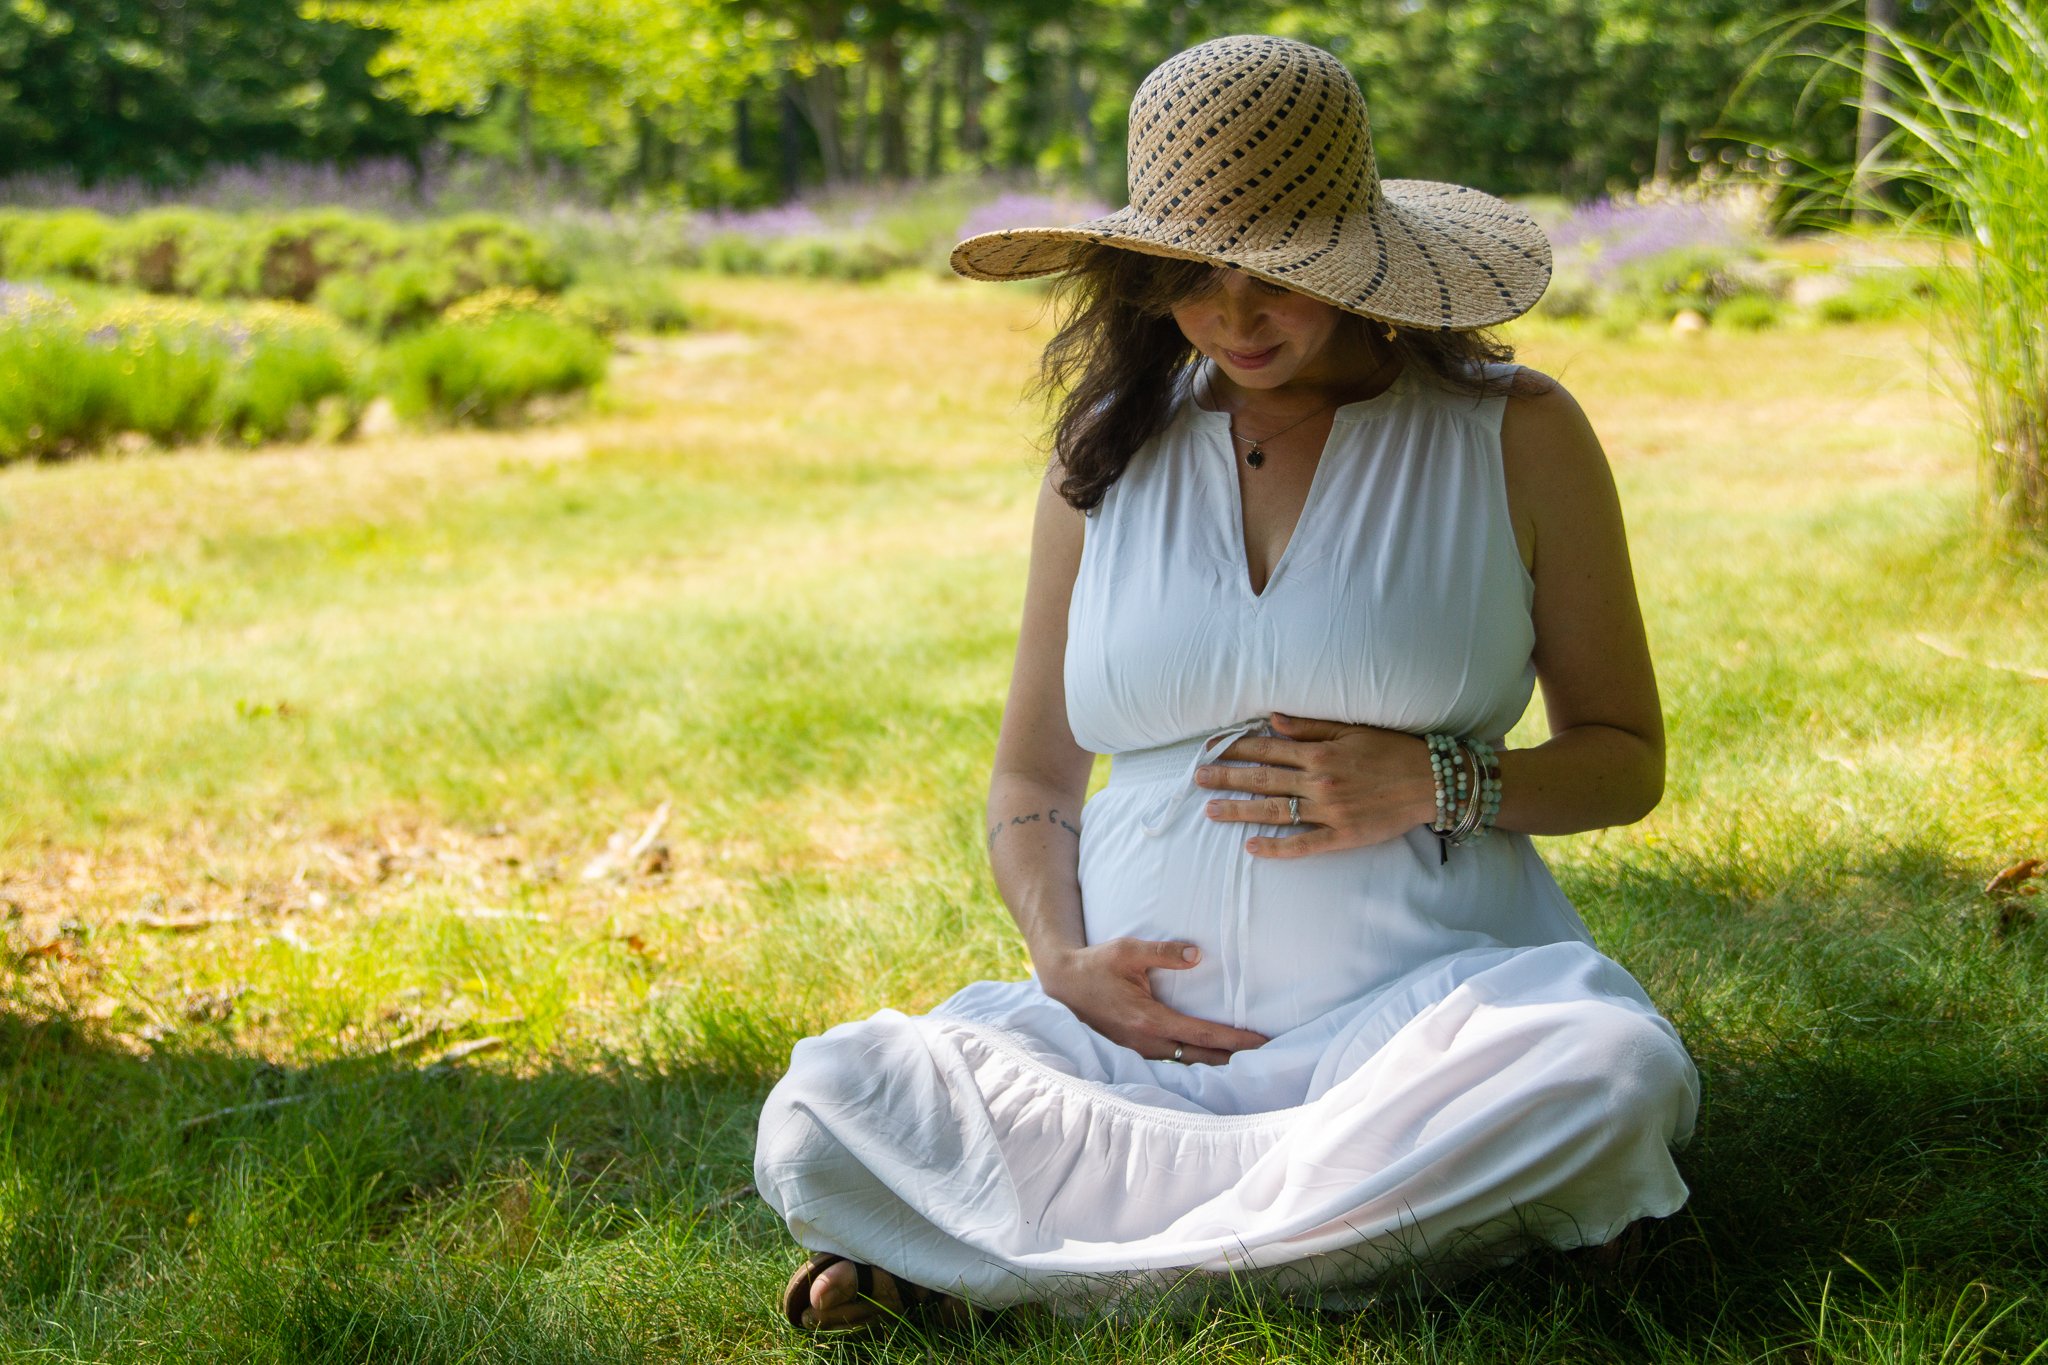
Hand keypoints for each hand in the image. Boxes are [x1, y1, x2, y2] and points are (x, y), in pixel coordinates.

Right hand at [1037, 938, 1268, 1064]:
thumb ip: (1164, 952)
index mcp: (1149, 1020)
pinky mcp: (1133, 1051)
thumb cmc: (1097, 964)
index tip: (1264, 1043)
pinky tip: (1210, 1061)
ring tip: (1245, 1063)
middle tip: (1267, 1060)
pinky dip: (1194, 1063)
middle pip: (1200, 1060)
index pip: (1203, 1035)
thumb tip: (1198, 954)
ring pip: (1186, 1065)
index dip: (1236, 1040)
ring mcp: (1138, 1051)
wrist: (1063, 983)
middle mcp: (1146, 1042)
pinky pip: (1172, 1063)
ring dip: (1215, 1065)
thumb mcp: (1127, 950)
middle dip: (1234, 1061)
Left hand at [1197, 712, 1434, 857]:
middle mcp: (1319, 781)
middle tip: (1197, 779)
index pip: (1266, 749)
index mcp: (1320, 752)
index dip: (1234, 748)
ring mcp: (1329, 811)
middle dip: (1226, 778)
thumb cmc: (1393, 751)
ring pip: (1274, 811)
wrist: (1433, 782)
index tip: (1209, 749)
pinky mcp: (1342, 836)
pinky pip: (1304, 845)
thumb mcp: (1351, 730)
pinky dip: (1277, 847)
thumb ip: (1309, 727)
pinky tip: (1251, 847)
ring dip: (1240, 811)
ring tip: (1211, 811)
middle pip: (1262, 779)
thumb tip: (1272, 720)